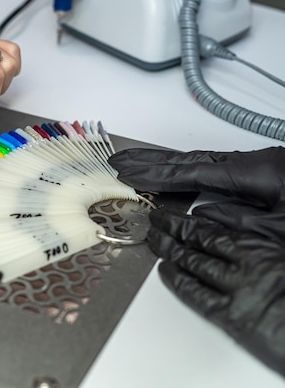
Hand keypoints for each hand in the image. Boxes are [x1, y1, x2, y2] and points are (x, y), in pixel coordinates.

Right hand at [108, 147, 284, 242]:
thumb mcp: (279, 228)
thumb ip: (237, 223)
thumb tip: (199, 217)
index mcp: (251, 173)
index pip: (191, 173)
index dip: (155, 174)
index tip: (127, 174)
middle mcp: (248, 163)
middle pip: (188, 159)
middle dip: (149, 160)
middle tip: (119, 160)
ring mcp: (253, 163)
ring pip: (198, 160)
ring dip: (164, 161)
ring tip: (136, 162)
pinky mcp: (258, 169)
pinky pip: (210, 165)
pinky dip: (184, 167)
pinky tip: (173, 172)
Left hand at [148, 207, 284, 377]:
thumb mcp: (280, 256)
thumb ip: (256, 245)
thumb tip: (224, 232)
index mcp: (264, 250)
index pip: (215, 231)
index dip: (188, 222)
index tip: (173, 216)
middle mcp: (249, 267)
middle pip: (199, 243)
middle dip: (172, 231)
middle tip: (157, 224)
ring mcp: (238, 291)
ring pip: (192, 263)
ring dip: (169, 250)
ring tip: (155, 241)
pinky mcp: (232, 317)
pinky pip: (195, 294)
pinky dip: (176, 279)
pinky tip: (165, 270)